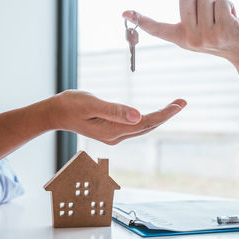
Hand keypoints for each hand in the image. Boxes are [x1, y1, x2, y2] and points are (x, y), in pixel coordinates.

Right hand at [48, 90, 185, 144]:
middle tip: (182, 102)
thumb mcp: (92, 104)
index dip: (164, 114)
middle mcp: (115, 136)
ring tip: (173, 106)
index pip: (145, 122)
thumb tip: (139, 115)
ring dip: (158, 117)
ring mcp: (113, 135)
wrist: (55, 113)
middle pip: (147, 126)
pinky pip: (134, 127)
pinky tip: (153, 115)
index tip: (179, 104)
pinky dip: (147, 119)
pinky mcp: (110, 131)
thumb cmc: (71, 105)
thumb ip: (115, 110)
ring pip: (142, 127)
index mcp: (113, 130)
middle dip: (166, 115)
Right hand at [123, 0, 238, 112]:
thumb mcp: (205, 18)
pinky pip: (221, 2)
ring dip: (217, 2)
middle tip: (212, 13)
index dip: (141, 19)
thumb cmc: (224, 31)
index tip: (125, 12)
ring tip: (225, 18)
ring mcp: (206, 37)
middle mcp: (190, 40)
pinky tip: (235, 20)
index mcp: (182, 37)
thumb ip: (197, 0)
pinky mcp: (223, 31)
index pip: (157, 28)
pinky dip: (230, 5)